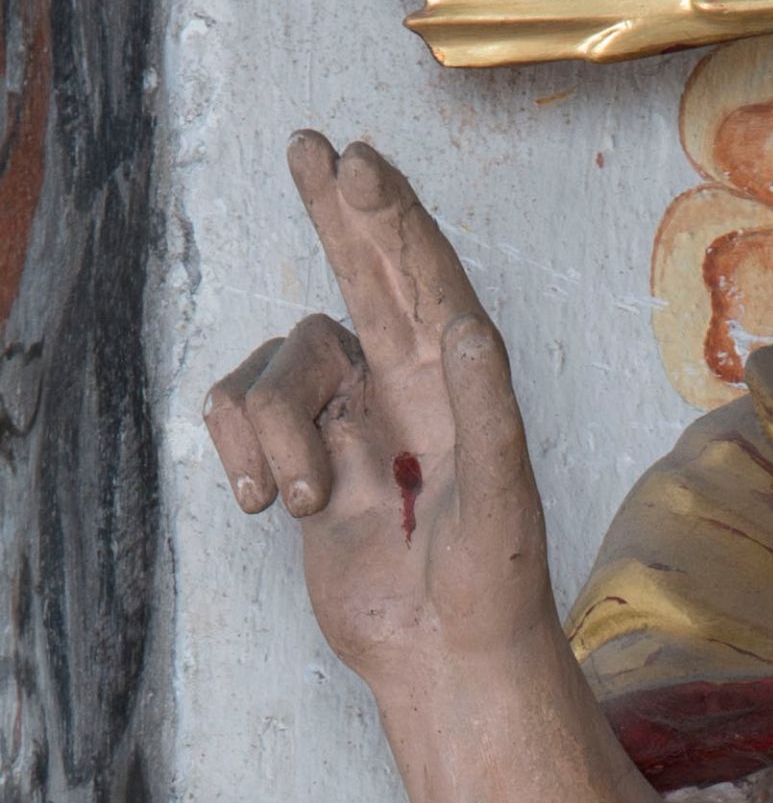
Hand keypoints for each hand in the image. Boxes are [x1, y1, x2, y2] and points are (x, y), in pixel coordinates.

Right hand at [203, 134, 552, 697]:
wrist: (445, 658)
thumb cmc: (493, 585)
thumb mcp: (502, 500)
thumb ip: (486, 411)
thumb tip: (469, 324)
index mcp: (460, 379)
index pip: (424, 275)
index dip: (390, 214)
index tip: (358, 160)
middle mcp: (406, 383)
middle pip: (363, 271)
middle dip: (335, 209)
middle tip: (309, 143)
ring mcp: (351, 417)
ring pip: (281, 367)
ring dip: (276, 433)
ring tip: (306, 503)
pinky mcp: (304, 455)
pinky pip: (244, 412)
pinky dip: (241, 449)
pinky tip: (264, 504)